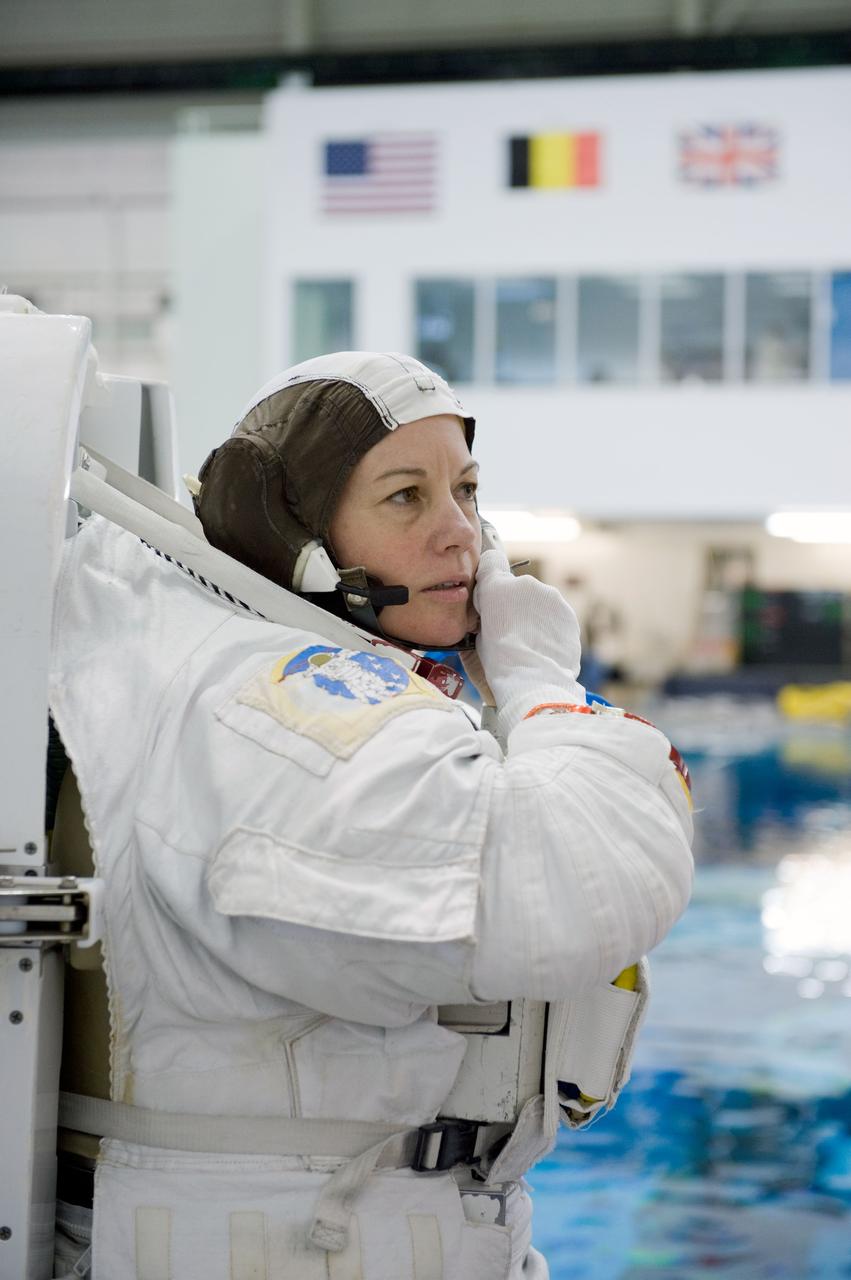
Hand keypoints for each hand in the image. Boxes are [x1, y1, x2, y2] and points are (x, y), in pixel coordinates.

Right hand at [470, 549, 583, 736]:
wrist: (535, 682)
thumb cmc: (498, 664)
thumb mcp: (477, 638)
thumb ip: (483, 617)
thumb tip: (486, 614)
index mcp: (497, 588)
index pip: (491, 562)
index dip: (490, 578)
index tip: (489, 594)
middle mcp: (525, 584)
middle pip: (516, 588)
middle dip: (513, 604)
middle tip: (510, 632)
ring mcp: (550, 596)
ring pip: (537, 601)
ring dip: (533, 616)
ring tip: (529, 644)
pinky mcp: (567, 613)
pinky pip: (554, 615)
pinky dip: (549, 627)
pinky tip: (544, 647)